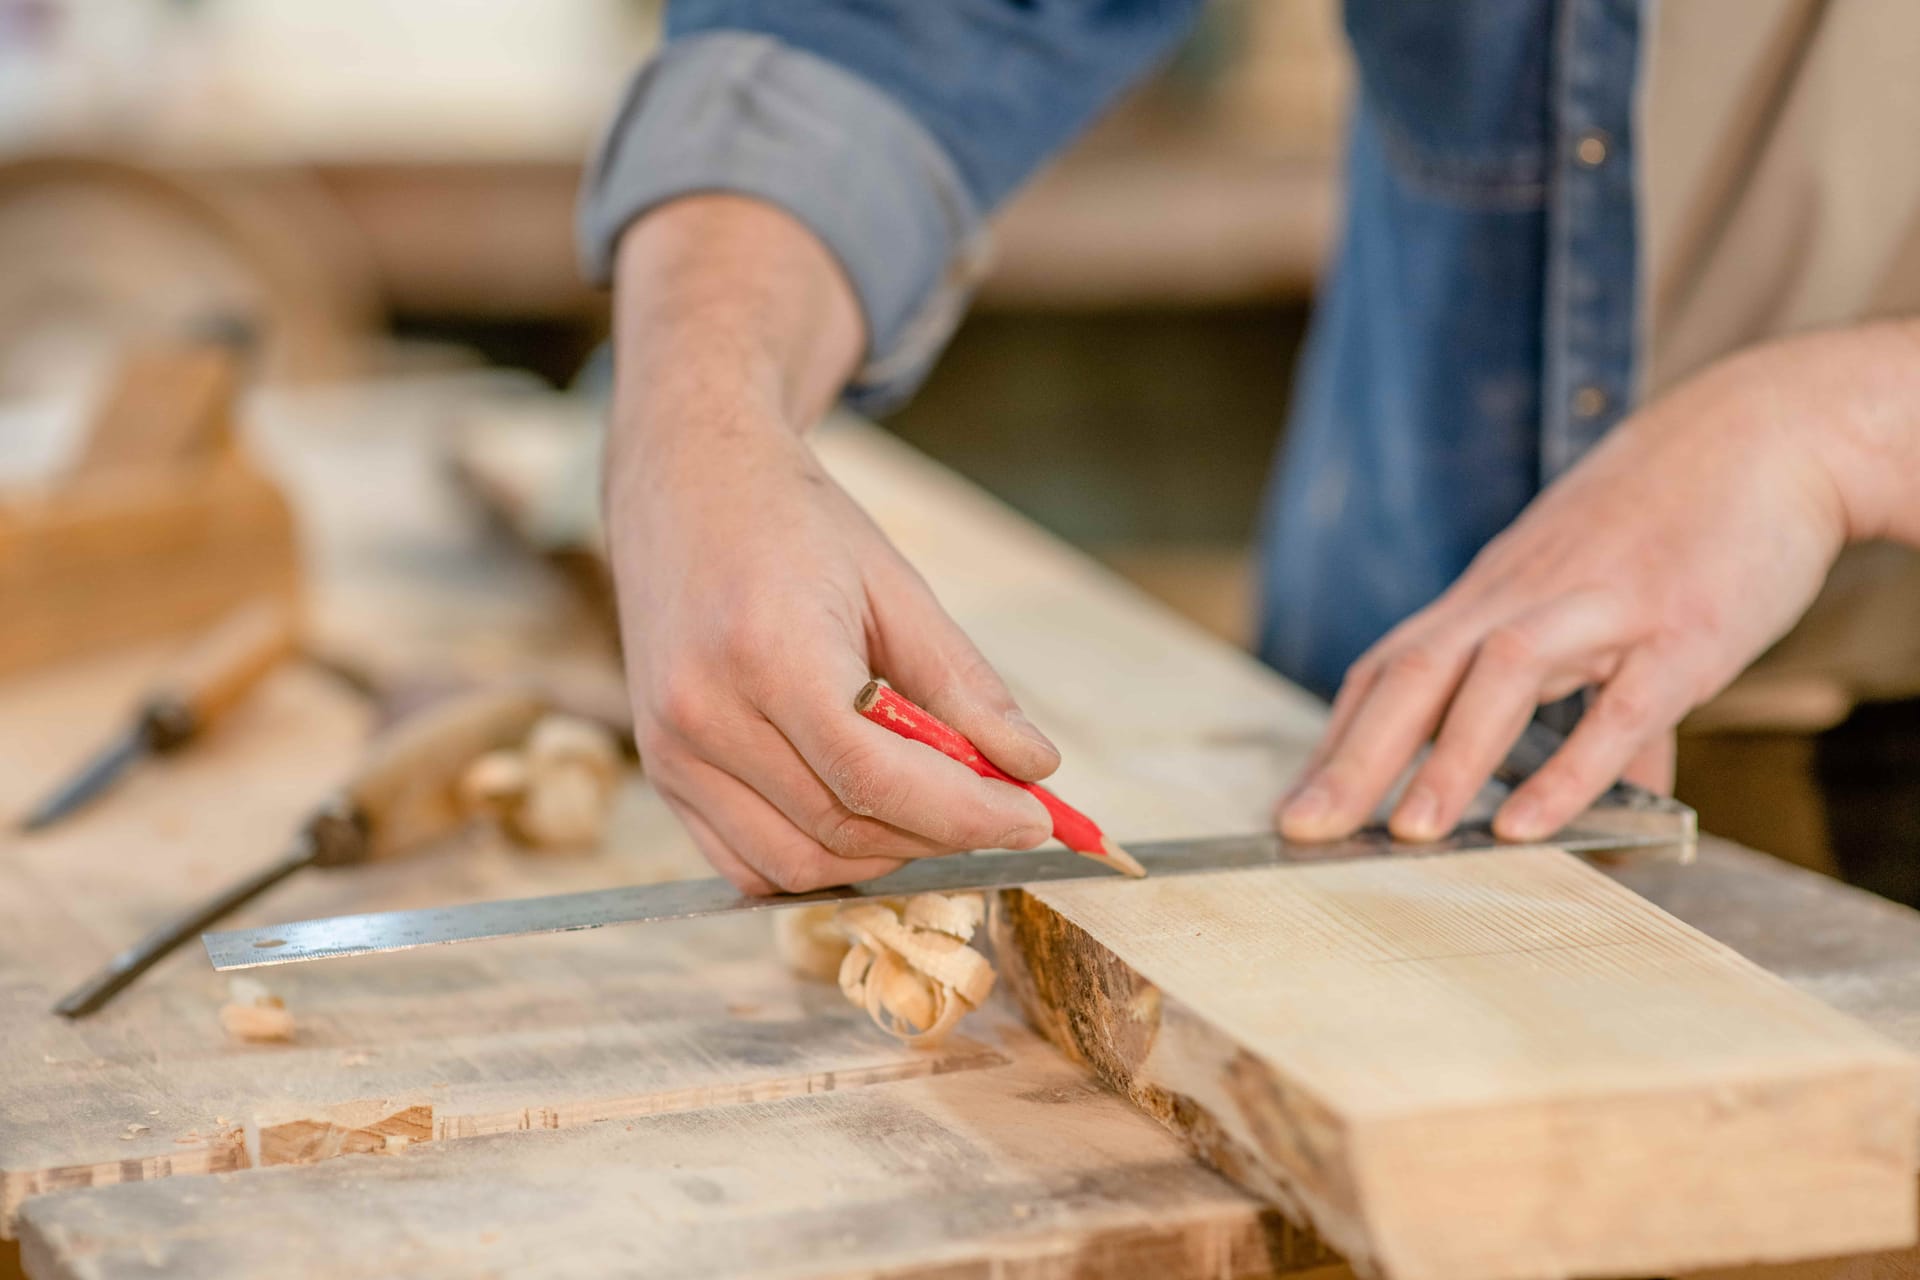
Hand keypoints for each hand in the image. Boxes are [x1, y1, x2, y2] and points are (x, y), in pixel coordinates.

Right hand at [610, 413, 1057, 896]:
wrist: (686, 484)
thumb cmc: (796, 525)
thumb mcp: (896, 585)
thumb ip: (964, 685)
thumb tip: (1033, 768)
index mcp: (766, 650)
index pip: (875, 776)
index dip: (967, 813)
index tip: (1036, 819)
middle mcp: (703, 712)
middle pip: (844, 828)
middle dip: (941, 833)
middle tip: (1000, 806)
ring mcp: (670, 752)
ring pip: (800, 864)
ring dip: (886, 853)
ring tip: (934, 803)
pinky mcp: (662, 774)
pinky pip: (749, 865)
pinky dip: (820, 861)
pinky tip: (866, 816)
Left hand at [1279, 336, 1869, 845]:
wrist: (1773, 430)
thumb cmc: (1681, 522)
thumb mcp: (1606, 606)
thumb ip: (1597, 714)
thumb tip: (1600, 805)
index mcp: (1496, 595)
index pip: (1391, 666)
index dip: (1338, 737)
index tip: (1296, 805)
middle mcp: (1526, 596)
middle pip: (1415, 673)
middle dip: (1353, 757)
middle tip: (1299, 829)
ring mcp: (1602, 608)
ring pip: (1500, 679)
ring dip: (1448, 759)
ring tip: (1406, 834)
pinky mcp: (1683, 629)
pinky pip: (1618, 706)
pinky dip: (1570, 767)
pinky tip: (1530, 824)